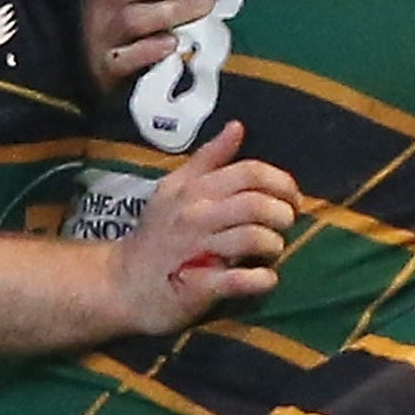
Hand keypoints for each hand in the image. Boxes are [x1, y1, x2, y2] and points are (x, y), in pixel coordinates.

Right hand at [111, 120, 301, 331]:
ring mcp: (198, 251)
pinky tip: (267, 278)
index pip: (250, 172)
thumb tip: (237, 126)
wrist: (123, 284)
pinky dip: (262, 279)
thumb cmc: (157, 234)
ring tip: (272, 250)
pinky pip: (241, 280)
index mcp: (195, 190)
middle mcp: (196, 216)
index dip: (282, 182)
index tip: (292, 198)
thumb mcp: (175, 188)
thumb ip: (209, 159)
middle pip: (257, 204)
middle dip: (283, 214)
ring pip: (253, 238)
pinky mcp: (201, 288)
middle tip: (286, 224)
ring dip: (274, 244)